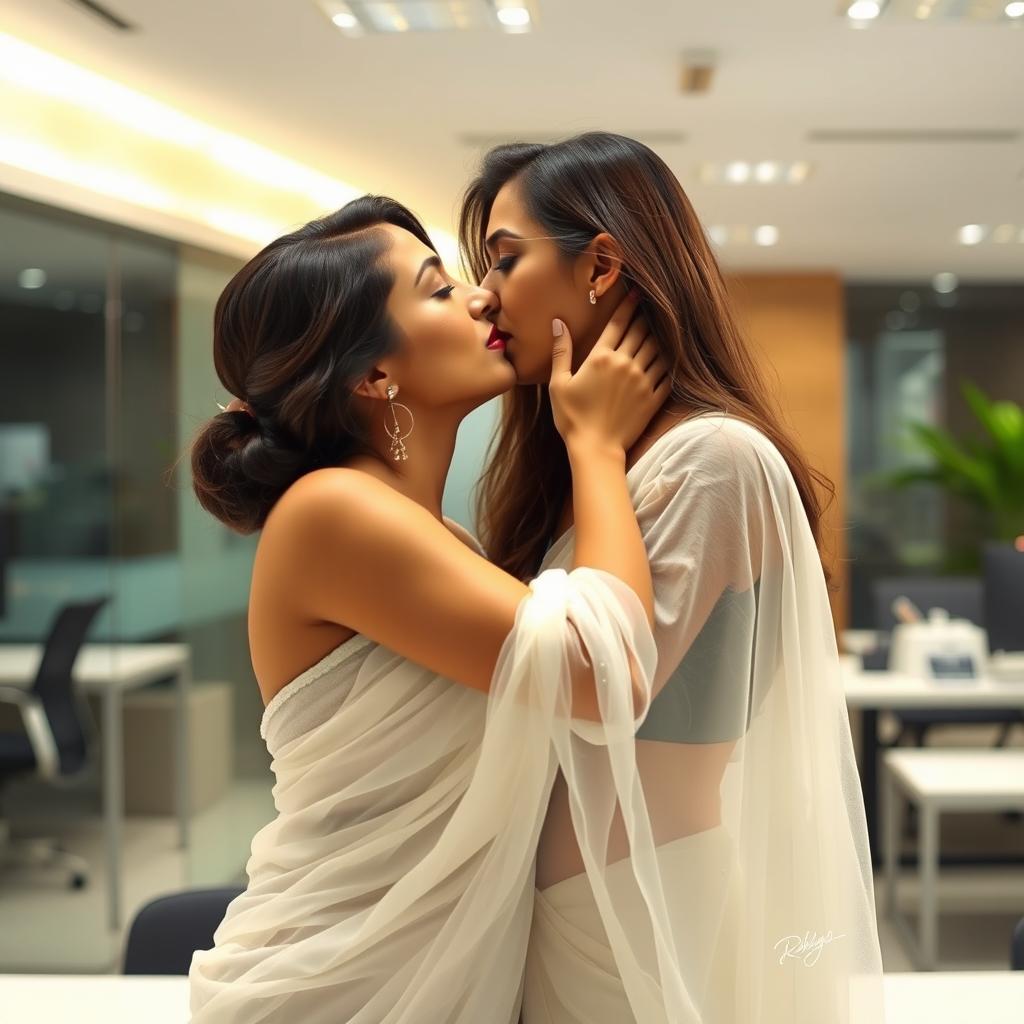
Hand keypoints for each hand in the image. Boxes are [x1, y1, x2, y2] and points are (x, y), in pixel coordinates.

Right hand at [548, 291, 671, 454]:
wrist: (596, 449)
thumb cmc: (572, 418)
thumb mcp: (558, 384)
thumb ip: (561, 351)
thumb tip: (558, 323)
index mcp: (600, 357)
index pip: (618, 322)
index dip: (629, 305)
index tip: (637, 292)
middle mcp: (624, 363)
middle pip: (641, 331)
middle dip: (647, 315)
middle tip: (654, 303)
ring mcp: (641, 380)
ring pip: (657, 347)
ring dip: (660, 334)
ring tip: (665, 325)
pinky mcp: (653, 397)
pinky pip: (667, 372)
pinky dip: (671, 360)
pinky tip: (673, 354)